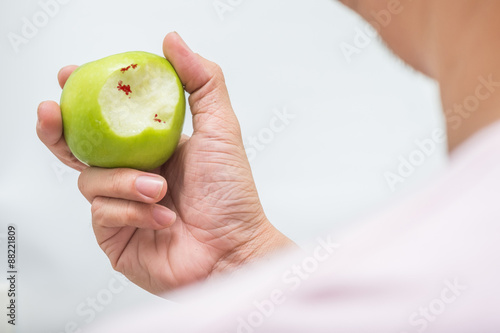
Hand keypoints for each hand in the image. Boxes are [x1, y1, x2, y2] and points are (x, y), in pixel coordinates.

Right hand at [37, 32, 293, 294]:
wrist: (232, 250)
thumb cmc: (230, 194)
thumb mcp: (220, 129)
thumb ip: (202, 82)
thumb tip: (172, 41)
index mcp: (152, 148)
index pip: (109, 119)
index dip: (84, 98)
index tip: (69, 76)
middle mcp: (133, 174)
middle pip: (79, 147)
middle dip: (58, 129)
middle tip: (52, 113)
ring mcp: (121, 205)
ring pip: (91, 180)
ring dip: (124, 182)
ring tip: (158, 190)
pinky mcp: (114, 235)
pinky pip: (102, 213)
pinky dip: (132, 212)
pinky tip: (161, 219)